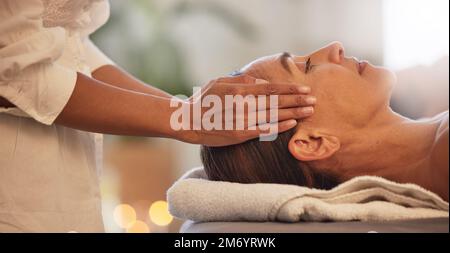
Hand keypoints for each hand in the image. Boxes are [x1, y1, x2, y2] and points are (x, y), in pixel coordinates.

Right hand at [184, 75, 315, 145]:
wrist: (188, 121)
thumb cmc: (204, 99)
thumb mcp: (219, 82)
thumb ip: (242, 79)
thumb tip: (262, 82)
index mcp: (239, 90)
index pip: (271, 89)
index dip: (289, 90)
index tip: (304, 89)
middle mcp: (243, 104)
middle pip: (276, 102)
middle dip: (297, 101)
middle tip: (314, 100)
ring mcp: (242, 121)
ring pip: (273, 115)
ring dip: (294, 113)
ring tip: (309, 111)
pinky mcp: (240, 135)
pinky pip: (264, 130)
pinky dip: (279, 126)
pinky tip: (292, 123)